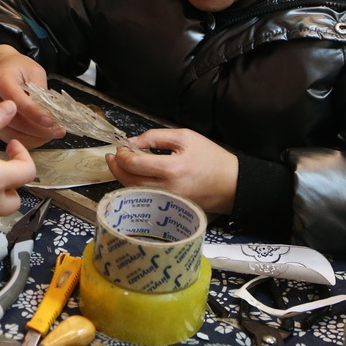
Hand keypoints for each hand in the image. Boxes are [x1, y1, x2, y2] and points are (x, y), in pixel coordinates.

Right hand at [0, 45, 63, 147]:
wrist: (0, 69)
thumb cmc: (17, 68)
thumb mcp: (34, 71)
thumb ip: (40, 91)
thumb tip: (49, 113)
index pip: (18, 101)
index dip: (35, 113)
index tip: (50, 121)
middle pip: (14, 121)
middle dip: (38, 130)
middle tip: (57, 131)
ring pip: (11, 134)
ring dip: (34, 138)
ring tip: (51, 135)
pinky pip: (9, 137)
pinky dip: (26, 140)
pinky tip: (39, 137)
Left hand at [105, 128, 238, 214]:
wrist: (232, 184)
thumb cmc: (211, 158)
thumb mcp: (185, 137)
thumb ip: (156, 137)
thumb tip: (132, 142)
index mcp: (172, 169)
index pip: (134, 164)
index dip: (122, 155)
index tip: (121, 147)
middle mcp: (167, 189)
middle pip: (128, 180)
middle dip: (115, 167)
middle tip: (112, 156)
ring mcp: (168, 201)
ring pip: (133, 191)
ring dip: (122, 177)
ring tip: (119, 164)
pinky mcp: (169, 208)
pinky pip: (144, 197)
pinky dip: (134, 186)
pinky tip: (133, 176)